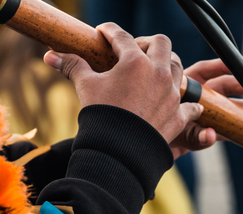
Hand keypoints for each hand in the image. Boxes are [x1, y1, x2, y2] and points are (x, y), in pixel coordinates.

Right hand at [43, 22, 202, 144]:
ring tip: (156, 73)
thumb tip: (50, 56)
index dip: (109, 31)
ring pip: (179, 68)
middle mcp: (158, 73)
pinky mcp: (178, 116)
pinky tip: (182, 104)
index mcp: (134, 62)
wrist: (117, 152)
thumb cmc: (100, 116)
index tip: (104, 32)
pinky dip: (188, 104)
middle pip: (161, 43)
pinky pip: (192, 105)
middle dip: (148, 43)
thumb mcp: (85, 87)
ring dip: (168, 66)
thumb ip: (72, 67)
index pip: (121, 36)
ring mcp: (171, 95)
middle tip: (136, 51)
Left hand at [169, 57, 242, 157]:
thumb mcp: (176, 135)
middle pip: (226, 86)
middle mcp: (198, 98)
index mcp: (185, 89)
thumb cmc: (160, 137)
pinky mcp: (212, 130)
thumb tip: (212, 136)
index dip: (224, 66)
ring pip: (232, 106)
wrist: (154, 154)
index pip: (205, 72)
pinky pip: (230, 127)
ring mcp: (207, 114)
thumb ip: (194, 136)